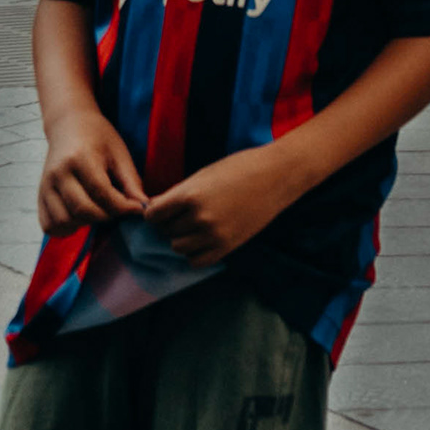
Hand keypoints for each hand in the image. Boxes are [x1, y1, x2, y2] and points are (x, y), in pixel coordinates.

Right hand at [38, 109, 146, 230]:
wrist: (69, 125)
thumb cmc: (97, 137)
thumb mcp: (119, 153)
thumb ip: (131, 181)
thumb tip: (143, 207)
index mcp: (79, 158)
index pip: (101, 193)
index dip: (123, 207)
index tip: (138, 209)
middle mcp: (58, 173)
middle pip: (83, 210)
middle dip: (107, 216)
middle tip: (118, 209)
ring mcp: (45, 186)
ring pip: (65, 221)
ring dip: (86, 223)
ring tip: (98, 210)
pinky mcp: (39, 196)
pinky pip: (50, 225)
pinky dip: (66, 228)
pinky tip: (80, 217)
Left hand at [145, 146, 302, 264]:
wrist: (276, 176)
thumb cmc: (239, 168)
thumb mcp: (203, 175)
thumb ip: (178, 193)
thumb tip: (153, 208)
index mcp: (190, 195)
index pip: (154, 215)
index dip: (155, 213)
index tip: (162, 210)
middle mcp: (199, 217)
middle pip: (166, 231)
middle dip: (170, 224)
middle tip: (183, 215)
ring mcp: (214, 234)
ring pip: (178, 247)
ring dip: (181, 238)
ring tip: (194, 227)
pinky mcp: (227, 246)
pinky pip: (196, 261)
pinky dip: (194, 253)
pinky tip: (202, 240)